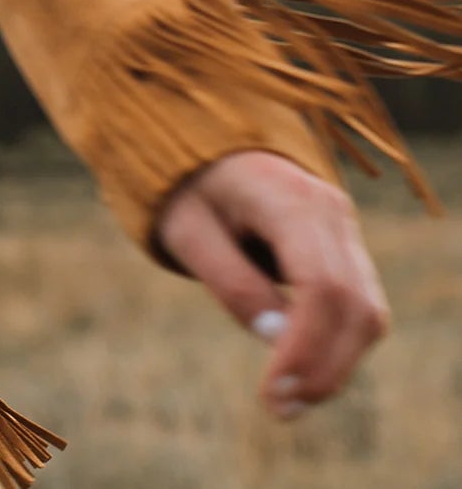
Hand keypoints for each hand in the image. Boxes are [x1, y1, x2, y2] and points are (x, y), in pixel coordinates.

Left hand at [154, 148, 389, 420]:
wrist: (201, 142)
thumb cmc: (186, 185)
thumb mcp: (187, 230)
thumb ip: (230, 280)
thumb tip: (275, 338)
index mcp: (288, 197)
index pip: (320, 286)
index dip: (305, 347)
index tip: (273, 393)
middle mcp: (330, 209)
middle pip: (354, 305)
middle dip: (323, 366)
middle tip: (279, 409)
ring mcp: (343, 225)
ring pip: (367, 310)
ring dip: (336, 363)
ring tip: (287, 401)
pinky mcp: (343, 245)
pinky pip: (358, 303)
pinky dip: (337, 344)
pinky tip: (301, 372)